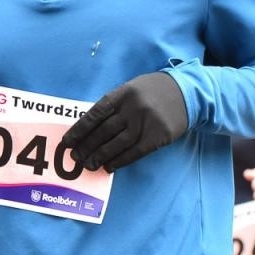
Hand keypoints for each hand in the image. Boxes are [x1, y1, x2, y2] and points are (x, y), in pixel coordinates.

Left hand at [61, 72, 188, 171]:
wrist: (187, 92)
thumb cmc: (153, 91)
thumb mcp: (131, 89)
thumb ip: (114, 105)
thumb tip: (89, 127)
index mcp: (122, 94)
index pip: (95, 114)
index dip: (79, 130)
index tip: (67, 141)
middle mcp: (132, 108)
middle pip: (104, 131)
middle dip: (86, 146)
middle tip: (75, 158)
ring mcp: (146, 122)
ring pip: (117, 144)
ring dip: (100, 156)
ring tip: (89, 165)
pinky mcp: (158, 136)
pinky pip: (134, 152)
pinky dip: (120, 161)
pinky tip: (109, 166)